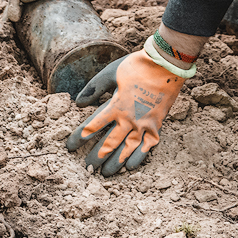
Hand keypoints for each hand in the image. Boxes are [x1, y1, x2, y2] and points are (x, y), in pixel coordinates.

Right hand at [4, 0, 113, 21]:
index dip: (13, 5)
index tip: (14, 19)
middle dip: (12, 13)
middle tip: (9, 30)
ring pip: (29, 5)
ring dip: (21, 17)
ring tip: (15, 32)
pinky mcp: (57, 2)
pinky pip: (41, 10)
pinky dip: (33, 19)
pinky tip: (31, 29)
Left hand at [66, 49, 184, 175]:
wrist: (167, 64)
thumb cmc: (137, 66)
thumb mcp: (111, 73)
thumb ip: (94, 88)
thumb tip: (79, 102)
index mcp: (115, 105)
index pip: (92, 126)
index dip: (79, 137)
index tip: (70, 146)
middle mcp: (129, 119)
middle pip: (108, 144)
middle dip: (96, 157)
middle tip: (87, 167)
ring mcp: (144, 124)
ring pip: (127, 150)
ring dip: (115, 162)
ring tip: (105, 173)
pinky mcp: (157, 125)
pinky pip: (147, 147)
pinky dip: (138, 157)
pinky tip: (130, 166)